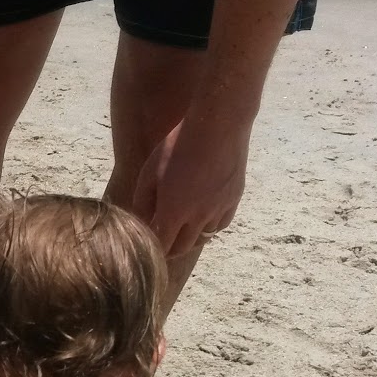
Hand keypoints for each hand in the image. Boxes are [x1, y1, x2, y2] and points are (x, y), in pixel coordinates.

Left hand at [133, 117, 251, 258]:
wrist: (218, 126)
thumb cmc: (177, 145)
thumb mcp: (149, 172)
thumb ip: (142, 201)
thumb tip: (141, 221)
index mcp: (173, 212)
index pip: (161, 246)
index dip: (152, 250)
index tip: (146, 247)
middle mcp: (198, 217)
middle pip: (182, 247)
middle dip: (169, 249)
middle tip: (161, 244)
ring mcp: (219, 209)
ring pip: (203, 238)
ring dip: (190, 239)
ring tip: (180, 232)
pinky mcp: (234, 199)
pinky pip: (221, 225)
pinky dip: (210, 227)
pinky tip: (203, 218)